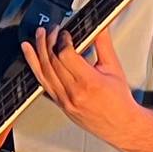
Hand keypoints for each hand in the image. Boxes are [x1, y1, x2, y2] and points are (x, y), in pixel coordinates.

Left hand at [20, 25, 144, 143]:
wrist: (121, 125)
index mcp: (89, 82)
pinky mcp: (60, 106)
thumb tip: (98, 26)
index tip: (65, 32)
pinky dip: (36, 71)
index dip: (62, 40)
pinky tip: (32, 62)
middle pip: (52, 63)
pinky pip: (44, 86)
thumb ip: (103, 44)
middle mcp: (74, 94)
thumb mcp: (114, 68)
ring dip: (36, 55)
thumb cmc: (119, 101)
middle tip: (49, 31)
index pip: (66, 55)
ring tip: (33, 41)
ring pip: (43, 74)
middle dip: (48, 43)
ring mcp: (65, 101)